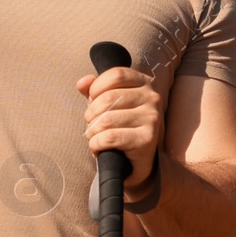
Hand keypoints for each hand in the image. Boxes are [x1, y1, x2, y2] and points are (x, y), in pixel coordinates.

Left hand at [77, 67, 162, 189]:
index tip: (92, 101)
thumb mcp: (109, 105)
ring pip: (106, 120)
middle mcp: (152, 98)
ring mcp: (152, 118)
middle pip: (108, 98)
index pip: (116, 74)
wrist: (137, 162)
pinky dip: (96, 144)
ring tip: (95, 138)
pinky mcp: (147, 139)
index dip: (97, 87)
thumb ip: (95, 90)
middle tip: (92, 126)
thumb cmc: (122, 128)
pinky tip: (98, 148)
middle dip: (91, 114)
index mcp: (145, 83)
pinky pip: (110, 137)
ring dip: (92, 132)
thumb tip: (82, 83)